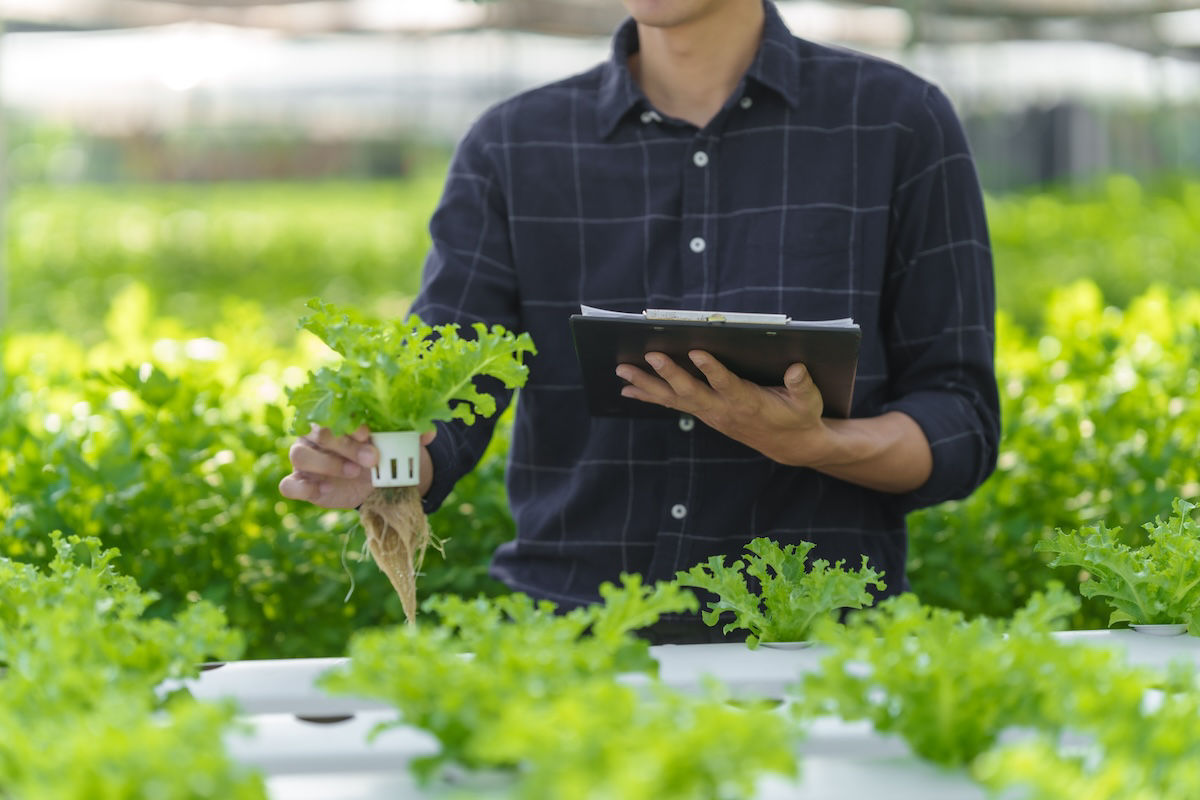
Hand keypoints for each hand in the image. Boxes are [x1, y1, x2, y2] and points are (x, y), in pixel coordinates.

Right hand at [279, 424, 436, 507]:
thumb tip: (429, 431)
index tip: (370, 433)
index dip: (350, 422)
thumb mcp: (398, 443)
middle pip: (317, 431)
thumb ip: (411, 435)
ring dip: (326, 464)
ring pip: (298, 454)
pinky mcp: (301, 483)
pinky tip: (326, 489)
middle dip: (345, 445)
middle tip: (372, 458)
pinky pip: (288, 484)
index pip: (333, 411)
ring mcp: (305, 459)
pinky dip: (302, 486)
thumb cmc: (382, 454)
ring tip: (353, 472)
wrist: (374, 483)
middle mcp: (315, 435)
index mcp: (336, 417)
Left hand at [615, 351, 829, 466]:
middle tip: (649, 356)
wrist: (789, 445)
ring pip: (673, 398)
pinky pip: (671, 404)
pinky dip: (649, 396)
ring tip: (622, 371)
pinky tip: (628, 390)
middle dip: (669, 374)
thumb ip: (801, 385)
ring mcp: (710, 413)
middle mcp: (723, 409)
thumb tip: (796, 368)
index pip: (727, 384)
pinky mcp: (703, 413)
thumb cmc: (799, 415)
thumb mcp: (808, 400)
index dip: (712, 369)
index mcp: (748, 402)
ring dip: (647, 385)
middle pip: (690, 392)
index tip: (696, 351)